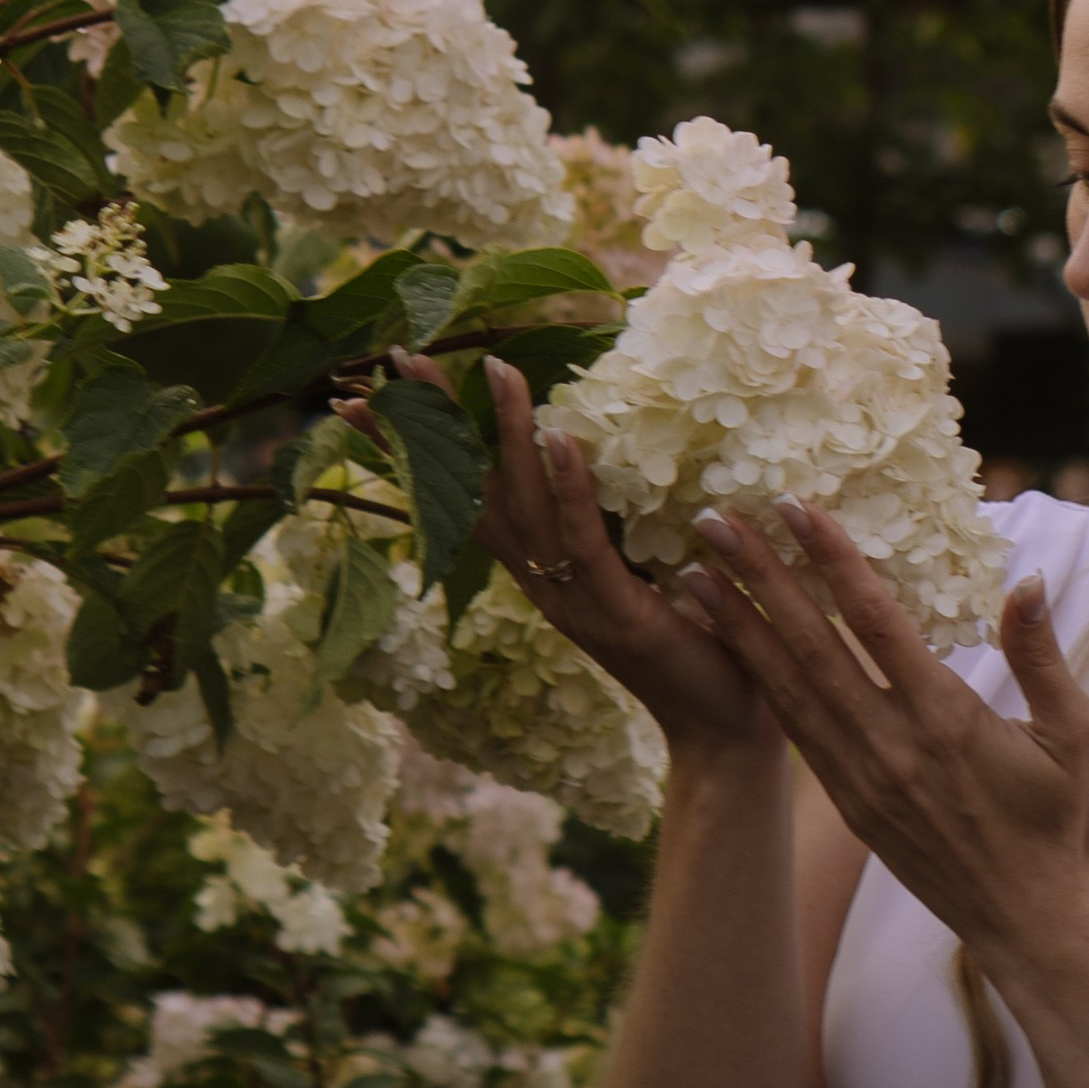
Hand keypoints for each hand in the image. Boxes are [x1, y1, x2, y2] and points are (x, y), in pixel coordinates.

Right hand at [418, 356, 781, 761]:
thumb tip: (604, 438)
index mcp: (539, 573)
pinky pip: (582, 540)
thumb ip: (613, 520)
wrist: (721, 729)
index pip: (465, 498)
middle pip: (472, 493)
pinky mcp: (614, 612)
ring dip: (507, 435)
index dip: (414, 449)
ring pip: (525, 507)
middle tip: (400, 358)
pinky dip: (569, 487)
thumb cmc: (693, 643)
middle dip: (431, 427)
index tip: (366, 395)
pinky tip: (558, 436)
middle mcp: (539, 585)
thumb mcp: (640, 570)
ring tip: (495, 369)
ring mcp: (571, 600)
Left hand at [679, 500, 1088, 967]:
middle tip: (713, 519)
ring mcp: (861, 780)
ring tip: (693, 573)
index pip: (875, 621)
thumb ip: (1042, 656)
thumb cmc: (1066, 827)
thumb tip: (1028, 580)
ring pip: (787, 689)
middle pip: (810, 646)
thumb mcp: (1078, 737)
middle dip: (758, 577)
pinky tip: (729, 646)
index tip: (795, 506)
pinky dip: (758, 682)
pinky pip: (794, 731)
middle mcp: (890, 747)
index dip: (831, 558)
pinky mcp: (849, 805)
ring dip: (738, 627)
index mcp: (946, 720)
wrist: (1035, 926)